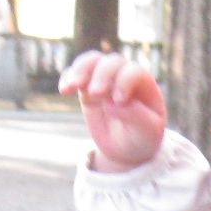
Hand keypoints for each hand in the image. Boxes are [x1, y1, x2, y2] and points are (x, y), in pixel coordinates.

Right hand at [59, 51, 167, 172]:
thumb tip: (111, 103)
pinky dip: (68, 77)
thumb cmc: (142, 138)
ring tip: (73, 86)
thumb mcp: (147, 131)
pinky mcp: (87, 88)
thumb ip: (135, 116)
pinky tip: (64, 90)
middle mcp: (124, 76)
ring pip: (92, 61)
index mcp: (143, 84)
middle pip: (111, 62)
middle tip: (96, 94)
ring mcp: (104, 80)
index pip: (133, 71)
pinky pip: (75, 73)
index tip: (119, 100)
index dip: (124, 81)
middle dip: (102, 75)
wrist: (126, 150)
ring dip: (81, 70)